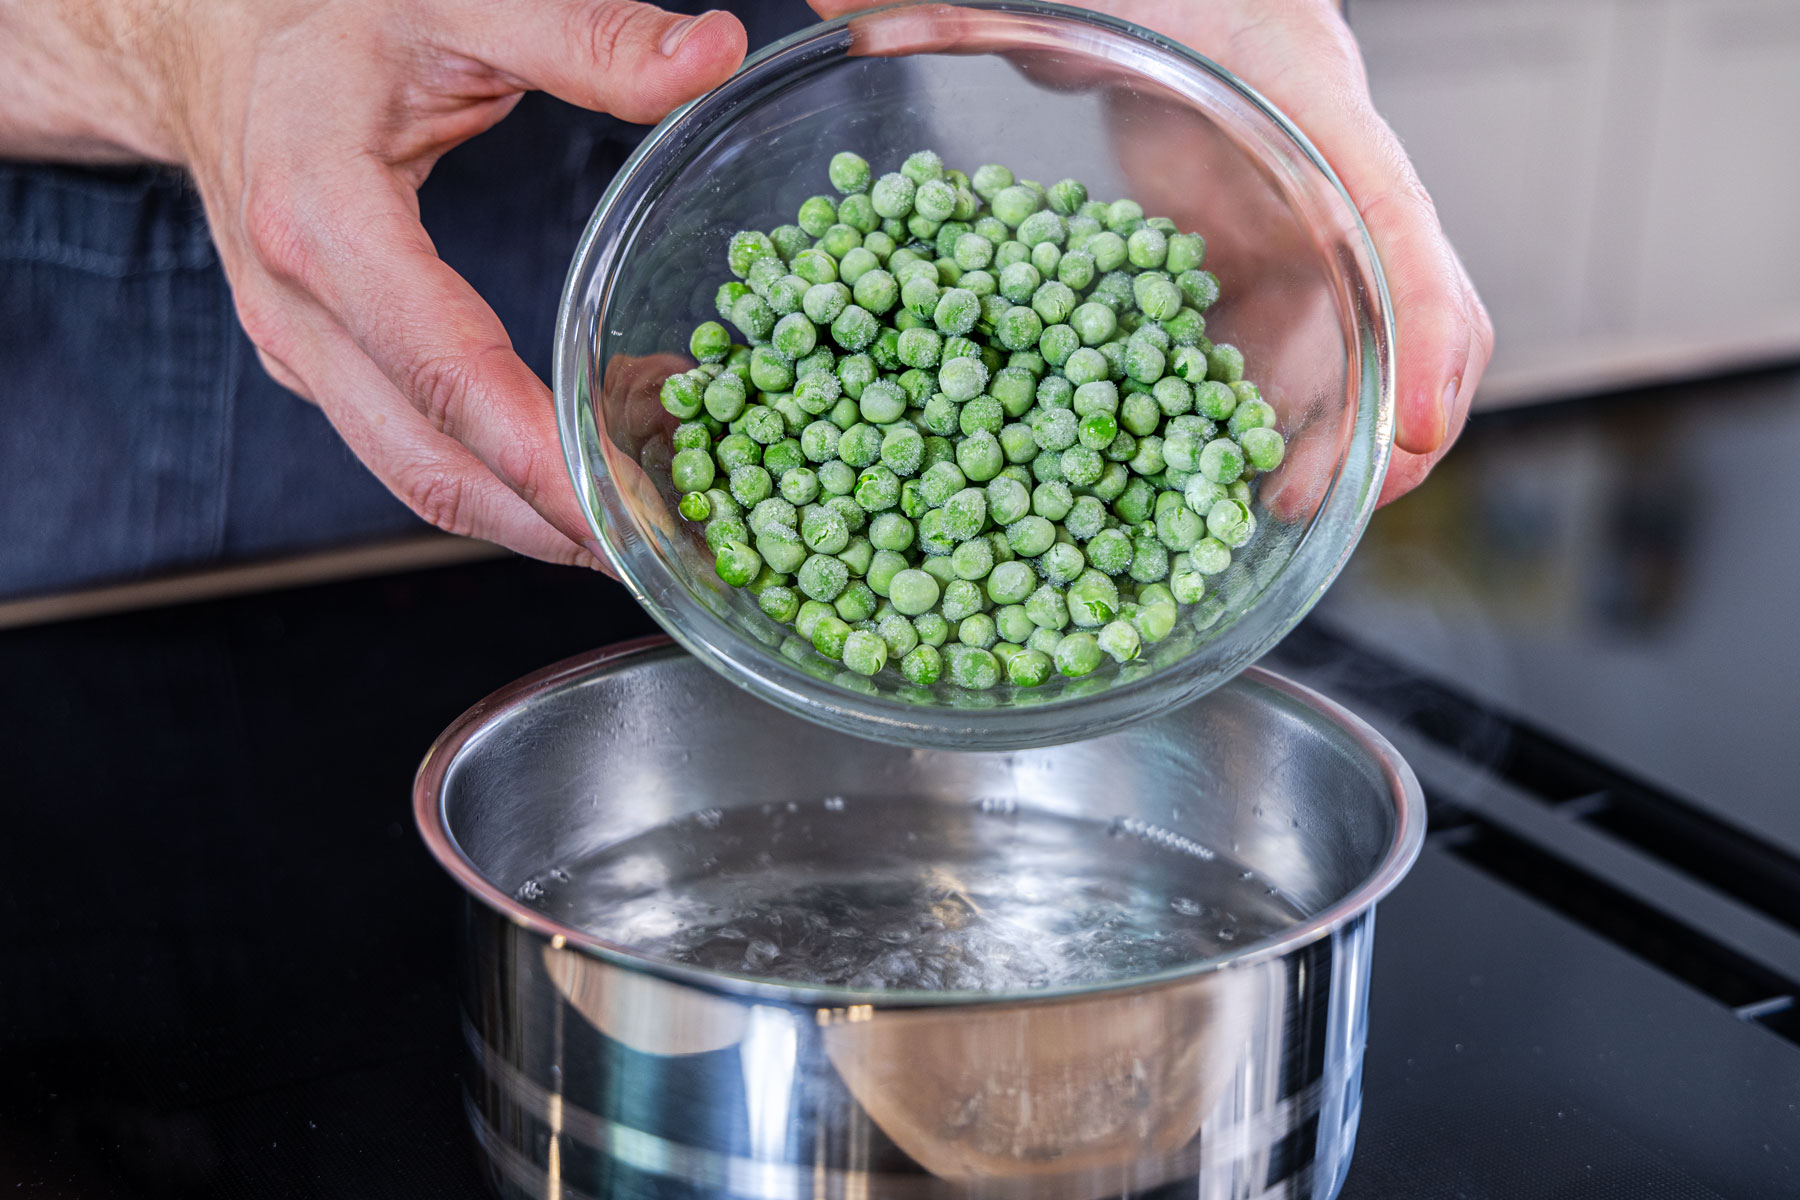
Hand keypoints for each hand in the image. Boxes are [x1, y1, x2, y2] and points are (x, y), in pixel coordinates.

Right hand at [12, 0, 746, 565]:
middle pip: (431, 465)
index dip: (541, 455)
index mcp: (324, 223)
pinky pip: (409, 447)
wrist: (200, 44)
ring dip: (528, 520)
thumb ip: (584, 36)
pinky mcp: (316, 365)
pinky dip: (496, 476)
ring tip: (640, 527)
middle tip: (662, 552)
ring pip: (417, 476)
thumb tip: (714, 56)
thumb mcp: (455, 0)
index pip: (447, 374)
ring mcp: (299, 350)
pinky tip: (581, 464)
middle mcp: (297, 311)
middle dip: (550, 525)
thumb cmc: (323, 17)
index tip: (630, 506)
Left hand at [810, 0, 1491, 504]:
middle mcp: (1302, 154)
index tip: (1412, 428)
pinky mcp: (1228, 244)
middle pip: (1385, 296)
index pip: (1385, 196)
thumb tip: (831, 7)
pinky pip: (1250, 340)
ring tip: (1242, 523)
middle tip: (1323, 508)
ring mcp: (1275, 207)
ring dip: (1302, 436)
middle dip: (1373, 413)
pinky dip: (1224, 416)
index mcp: (1288, 72)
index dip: (1420, 315)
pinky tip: (1175, 478)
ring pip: (1329, 337)